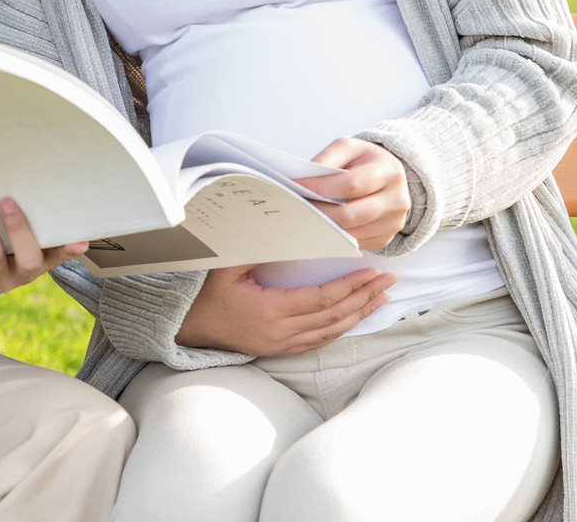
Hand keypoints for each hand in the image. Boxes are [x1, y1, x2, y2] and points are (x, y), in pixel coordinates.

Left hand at [0, 189, 88, 296]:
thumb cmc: (4, 251)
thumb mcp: (24, 245)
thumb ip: (41, 232)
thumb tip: (71, 224)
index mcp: (36, 265)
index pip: (56, 257)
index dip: (67, 250)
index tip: (81, 241)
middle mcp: (17, 278)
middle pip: (26, 260)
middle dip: (17, 228)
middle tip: (8, 200)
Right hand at [174, 265, 394, 354]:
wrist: (187, 326)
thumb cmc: (204, 293)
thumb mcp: (226, 265)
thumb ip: (255, 247)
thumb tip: (285, 226)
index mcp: (271, 311)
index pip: (323, 299)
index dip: (351, 286)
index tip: (372, 272)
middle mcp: (281, 333)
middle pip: (334, 317)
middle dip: (365, 299)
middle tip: (390, 283)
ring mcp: (281, 345)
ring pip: (331, 332)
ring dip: (359, 315)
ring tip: (381, 299)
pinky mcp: (279, 349)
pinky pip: (318, 341)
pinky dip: (340, 328)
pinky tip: (354, 317)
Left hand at [297, 138, 411, 251]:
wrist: (390, 174)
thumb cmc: (365, 160)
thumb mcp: (349, 148)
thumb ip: (328, 159)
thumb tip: (304, 179)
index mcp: (388, 171)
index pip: (351, 184)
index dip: (321, 188)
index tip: (297, 187)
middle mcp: (397, 199)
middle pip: (350, 215)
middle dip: (319, 213)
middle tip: (296, 208)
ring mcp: (394, 222)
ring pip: (352, 233)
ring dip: (324, 227)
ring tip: (304, 218)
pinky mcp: (386, 238)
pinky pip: (356, 243)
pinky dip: (336, 237)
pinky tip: (321, 226)